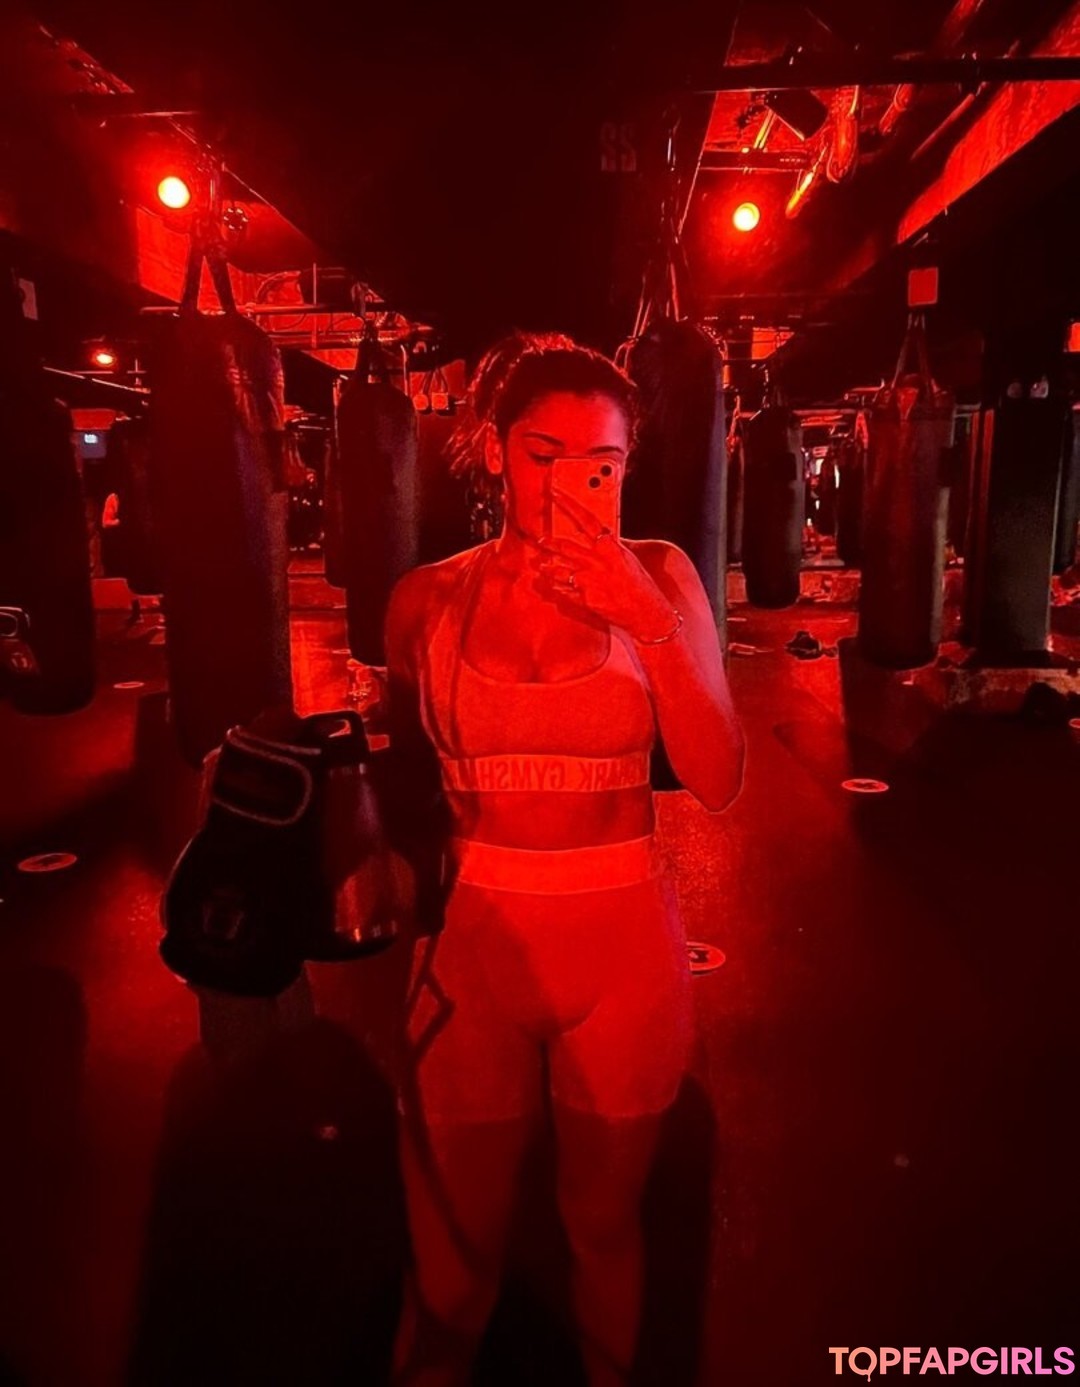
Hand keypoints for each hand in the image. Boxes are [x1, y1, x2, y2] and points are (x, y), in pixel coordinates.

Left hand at [536, 488, 678, 640]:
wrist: (646, 612)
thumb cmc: (640, 585)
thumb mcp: (627, 559)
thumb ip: (611, 547)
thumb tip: (600, 537)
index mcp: (610, 548)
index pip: (587, 520)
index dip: (570, 504)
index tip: (556, 493)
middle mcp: (597, 562)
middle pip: (565, 547)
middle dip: (550, 544)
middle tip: (541, 541)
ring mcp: (588, 581)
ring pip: (558, 570)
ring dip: (548, 568)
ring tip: (542, 566)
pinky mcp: (584, 599)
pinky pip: (564, 590)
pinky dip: (558, 587)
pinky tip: (554, 586)